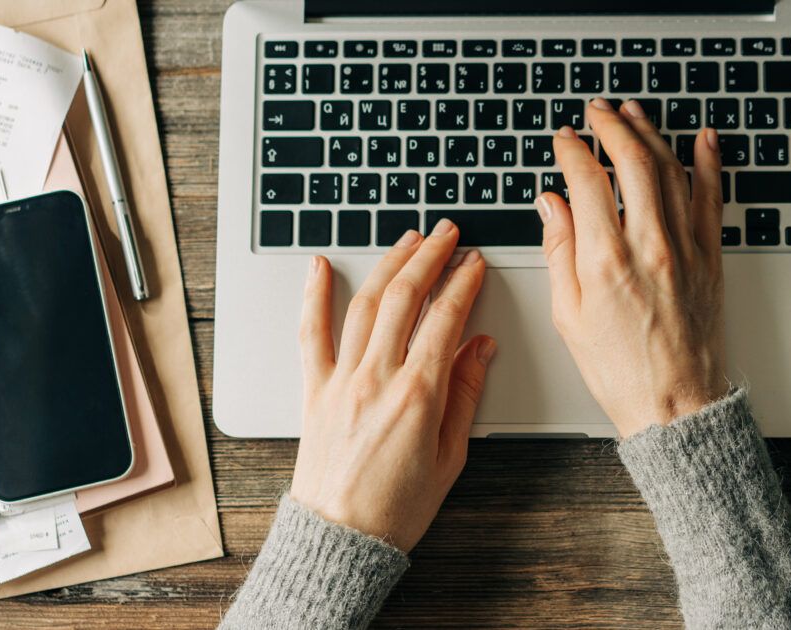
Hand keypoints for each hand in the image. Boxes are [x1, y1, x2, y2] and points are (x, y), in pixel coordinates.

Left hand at [289, 221, 495, 552]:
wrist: (341, 537)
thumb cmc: (397, 508)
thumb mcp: (450, 456)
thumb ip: (465, 395)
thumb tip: (480, 348)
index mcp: (418, 396)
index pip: (446, 320)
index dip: (464, 284)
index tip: (475, 264)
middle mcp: (377, 379)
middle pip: (405, 298)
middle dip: (429, 257)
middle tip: (446, 234)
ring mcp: (341, 380)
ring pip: (365, 304)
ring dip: (388, 265)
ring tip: (407, 240)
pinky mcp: (313, 390)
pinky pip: (311, 333)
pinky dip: (314, 295)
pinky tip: (321, 265)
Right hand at [538, 98, 728, 437]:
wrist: (676, 404)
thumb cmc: (621, 370)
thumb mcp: (570, 315)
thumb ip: (560, 251)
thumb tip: (552, 204)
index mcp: (606, 261)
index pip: (588, 181)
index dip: (572, 150)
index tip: (564, 139)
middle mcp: (650, 246)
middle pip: (633, 162)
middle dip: (612, 126)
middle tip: (597, 112)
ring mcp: (685, 248)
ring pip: (671, 170)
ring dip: (651, 133)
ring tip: (634, 113)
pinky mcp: (711, 258)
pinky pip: (712, 198)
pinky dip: (708, 163)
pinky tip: (702, 139)